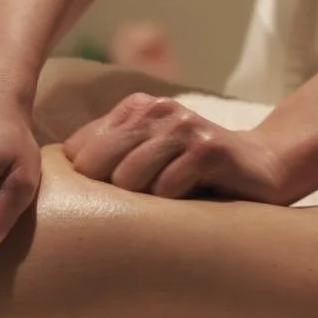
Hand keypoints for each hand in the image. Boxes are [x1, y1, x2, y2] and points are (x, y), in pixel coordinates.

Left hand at [62, 91, 287, 201]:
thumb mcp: (149, 155)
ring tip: (167, 204)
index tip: (101, 202)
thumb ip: (111, 156)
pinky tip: (191, 200)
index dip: (86, 183)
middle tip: (138, 210)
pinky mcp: (208, 148)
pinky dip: (173, 204)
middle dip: (110, 195)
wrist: (264, 166)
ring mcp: (182, 126)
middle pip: (98, 164)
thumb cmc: (195, 172)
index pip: (79, 150)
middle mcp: (156, 109)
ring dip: (144, 203)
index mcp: (135, 107)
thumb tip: (53, 176)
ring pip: (129, 178)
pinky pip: (166, 189)